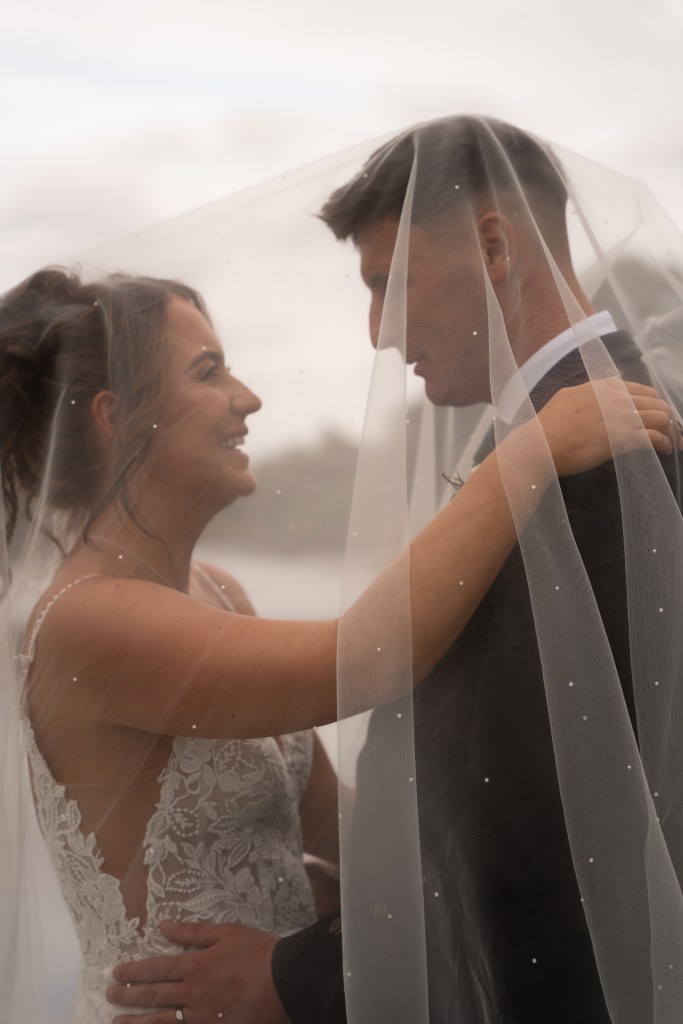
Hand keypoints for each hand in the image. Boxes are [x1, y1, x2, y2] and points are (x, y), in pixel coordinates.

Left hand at [106, 920, 287, 1023]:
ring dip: (138, 1022)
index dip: (134, 971)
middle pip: (154, 995)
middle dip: (129, 996)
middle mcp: (194, 993)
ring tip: (117, 1023)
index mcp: (196, 965)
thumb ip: (193, 933)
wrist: (285, 981)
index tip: (116, 972)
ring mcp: (203, 1016)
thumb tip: (163, 927)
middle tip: (109, 995)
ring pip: (163, 1020)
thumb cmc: (258, 952)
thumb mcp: (227, 933)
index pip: (157, 969)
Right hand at [539, 378, 680, 475]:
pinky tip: (665, 450)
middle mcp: (617, 398)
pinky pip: (655, 437)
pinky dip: (664, 443)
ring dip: (670, 431)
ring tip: (672, 442)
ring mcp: (622, 417)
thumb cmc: (547, 426)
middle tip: (670, 431)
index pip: (640, 389)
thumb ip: (586, 395)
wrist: (540, 444)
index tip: (654, 413)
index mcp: (603, 387)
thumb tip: (592, 396)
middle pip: (655, 402)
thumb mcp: (566, 398)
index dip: (652, 402)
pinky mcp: (624, 438)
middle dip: (667, 416)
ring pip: (660, 417)